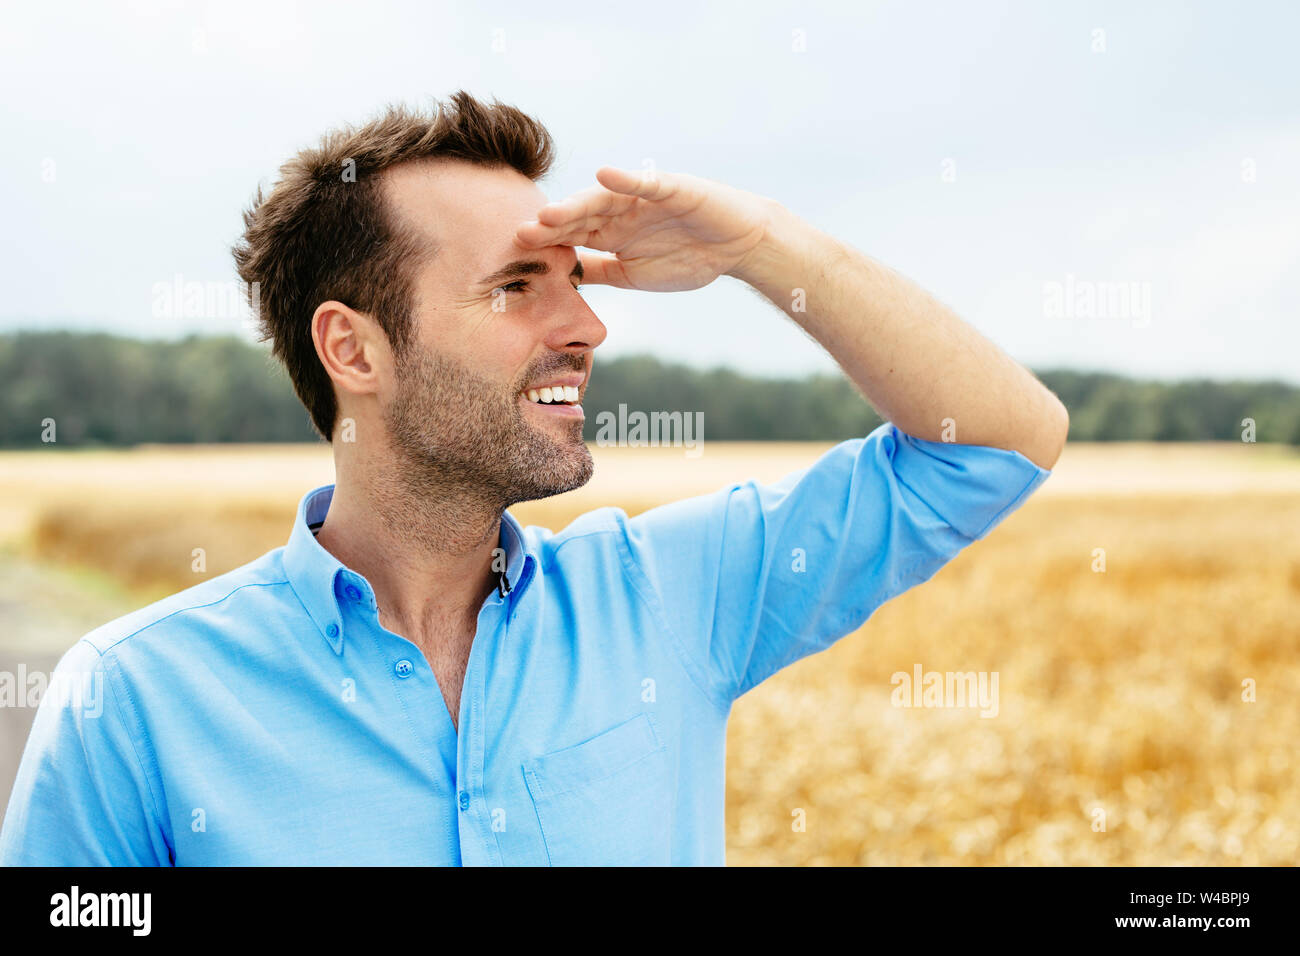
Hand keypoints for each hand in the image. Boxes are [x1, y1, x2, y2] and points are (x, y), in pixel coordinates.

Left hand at [514, 167, 774, 291]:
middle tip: (522, 232)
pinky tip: (603, 175)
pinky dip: (625, 179)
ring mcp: (642, 199)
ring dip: (576, 205)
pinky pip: (644, 182)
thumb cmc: (687, 259)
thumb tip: (560, 279)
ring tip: (551, 213)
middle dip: (552, 224)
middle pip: (579, 216)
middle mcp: (620, 212)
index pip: (571, 235)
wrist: (736, 248)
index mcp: (610, 233)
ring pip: (603, 199)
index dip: (546, 241)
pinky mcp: (671, 188)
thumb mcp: (632, 275)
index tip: (516, 251)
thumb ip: (597, 271)